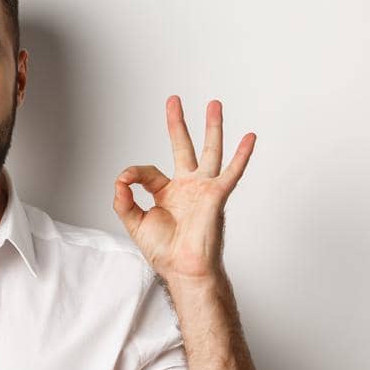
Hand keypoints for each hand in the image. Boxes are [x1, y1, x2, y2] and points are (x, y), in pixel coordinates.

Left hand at [114, 96, 256, 283]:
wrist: (184, 269)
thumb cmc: (165, 250)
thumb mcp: (135, 222)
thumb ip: (124, 200)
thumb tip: (120, 180)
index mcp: (167, 193)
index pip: (147, 171)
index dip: (132, 175)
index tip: (124, 182)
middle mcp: (187, 186)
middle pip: (183, 146)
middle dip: (178, 123)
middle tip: (173, 100)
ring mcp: (203, 188)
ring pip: (210, 151)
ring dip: (213, 127)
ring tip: (214, 104)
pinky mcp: (216, 195)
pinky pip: (231, 172)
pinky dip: (241, 155)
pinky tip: (249, 137)